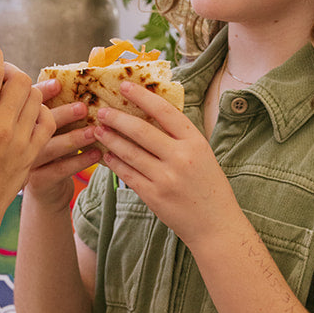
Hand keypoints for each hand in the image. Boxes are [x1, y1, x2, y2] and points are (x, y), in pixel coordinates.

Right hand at [0, 40, 56, 226]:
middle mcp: (1, 129)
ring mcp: (20, 142)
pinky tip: (24, 112)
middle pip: (20, 81)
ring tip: (10, 90)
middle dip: (10, 68)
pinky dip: (38, 111)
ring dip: (24, 88)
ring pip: (35, 99)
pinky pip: (45, 122)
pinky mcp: (31, 156)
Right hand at [23, 79, 101, 213]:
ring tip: (95, 131)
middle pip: (38, 124)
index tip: (58, 84)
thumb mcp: (53, 133)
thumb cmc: (53, 156)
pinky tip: (96, 154)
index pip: (29, 104)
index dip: (42, 92)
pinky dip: (80, 161)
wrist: (44, 194)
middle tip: (83, 107)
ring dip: (74, 138)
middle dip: (62, 114)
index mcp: (20, 124)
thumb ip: (58, 113)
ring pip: (50, 147)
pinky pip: (60, 169)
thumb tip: (85, 86)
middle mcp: (18, 143)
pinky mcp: (38, 182)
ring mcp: (27, 163)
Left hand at [92, 80, 239, 246]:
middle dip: (117, 118)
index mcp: (195, 142)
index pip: (164, 112)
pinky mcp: (154, 196)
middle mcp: (180, 158)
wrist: (216, 225)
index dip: (142, 96)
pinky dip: (114, 163)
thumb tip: (150, 114)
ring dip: (110, 139)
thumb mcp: (202, 154)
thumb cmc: (209, 186)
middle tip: (101, 110)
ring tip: (97, 130)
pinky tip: (106, 155)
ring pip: (129, 152)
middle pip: (141, 130)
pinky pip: (127, 174)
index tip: (125, 86)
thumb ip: (180, 137)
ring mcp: (166, 178)